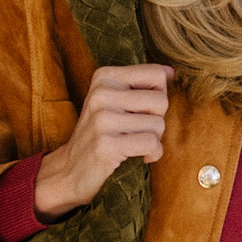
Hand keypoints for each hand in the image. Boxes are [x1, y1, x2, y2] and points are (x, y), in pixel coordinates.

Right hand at [34, 63, 172, 218]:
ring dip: (154, 140)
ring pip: (158, 125)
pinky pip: (151, 144)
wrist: (70, 169)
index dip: (158, 96)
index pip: (157, 75)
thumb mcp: (114, 100)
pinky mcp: (106, 144)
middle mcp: (102, 93)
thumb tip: (171, 72)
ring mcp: (102, 119)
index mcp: (105, 77)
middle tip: (138, 130)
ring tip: (135, 143)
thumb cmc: (101, 133)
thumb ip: (141, 84)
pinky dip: (153, 154)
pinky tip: (141, 157)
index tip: (141, 110)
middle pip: (161, 100)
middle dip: (157, 120)